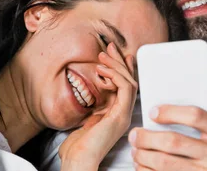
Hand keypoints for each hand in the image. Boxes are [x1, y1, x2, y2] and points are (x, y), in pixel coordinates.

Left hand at [60, 43, 136, 170]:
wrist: (78, 161)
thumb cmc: (77, 147)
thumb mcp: (82, 119)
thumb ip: (89, 106)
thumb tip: (86, 91)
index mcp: (116, 115)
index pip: (124, 86)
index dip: (121, 67)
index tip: (112, 54)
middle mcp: (123, 114)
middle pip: (129, 81)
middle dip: (119, 61)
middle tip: (110, 47)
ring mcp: (123, 115)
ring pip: (129, 82)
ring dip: (116, 65)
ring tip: (103, 56)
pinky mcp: (120, 115)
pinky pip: (125, 89)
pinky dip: (115, 76)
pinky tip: (103, 71)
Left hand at [129, 105, 206, 170]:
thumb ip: (203, 123)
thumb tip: (163, 115)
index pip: (194, 115)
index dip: (170, 112)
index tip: (152, 112)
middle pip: (174, 141)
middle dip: (147, 138)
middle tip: (135, 135)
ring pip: (165, 163)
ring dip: (144, 156)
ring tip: (136, 152)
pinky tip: (144, 167)